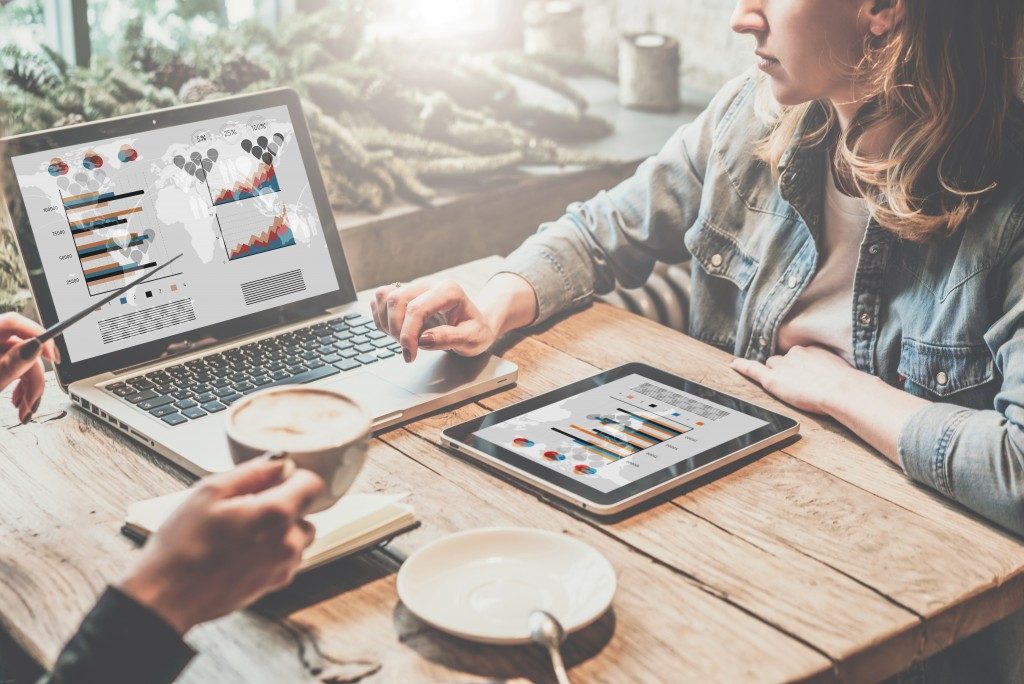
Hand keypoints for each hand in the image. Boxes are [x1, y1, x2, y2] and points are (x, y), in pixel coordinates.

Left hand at [0, 313, 59, 422]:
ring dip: (28, 388)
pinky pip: (12, 371)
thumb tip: (34, 346)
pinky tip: (17, 403)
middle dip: (32, 378)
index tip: (52, 356)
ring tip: (24, 411)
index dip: (38, 335)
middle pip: (21, 349)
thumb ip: (10, 365)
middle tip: (33, 401)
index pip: (14, 322)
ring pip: (20, 363)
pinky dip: (19, 388)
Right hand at [118, 454, 324, 634]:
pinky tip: (240, 551)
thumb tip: (278, 462)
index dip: (294, 476)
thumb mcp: (210, 492)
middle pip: (306, 511)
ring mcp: (283, 566)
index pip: (313, 484)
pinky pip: (286, 558)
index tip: (275, 479)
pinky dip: (272, 551)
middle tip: (247, 507)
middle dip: (283, 504)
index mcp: (276, 515)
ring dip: (279, 530)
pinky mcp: (274, 584)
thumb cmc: (182, 547)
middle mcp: (288, 543)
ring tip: (241, 532)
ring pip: (297, 536)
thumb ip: (252, 472)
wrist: (166, 598)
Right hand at [370, 278, 498, 362]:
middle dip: (396, 329)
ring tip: (403, 339)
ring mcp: (415, 287)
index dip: (408, 334)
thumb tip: (423, 339)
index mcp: (449, 291)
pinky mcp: (405, 294)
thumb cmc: (475, 331)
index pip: (417, 308)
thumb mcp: (472, 338)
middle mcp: (429, 284)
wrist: (475, 325)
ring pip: (384, 296)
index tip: (410, 354)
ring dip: (386, 322)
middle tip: (408, 349)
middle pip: (396, 299)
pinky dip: (381, 317)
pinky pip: (381, 299)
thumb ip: (449, 338)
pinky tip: (396, 331)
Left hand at [731, 345, 869, 414]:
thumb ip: (832, 371)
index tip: (805, 374)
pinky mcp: (773, 379)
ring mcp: (782, 366)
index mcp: (811, 350)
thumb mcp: (842, 371)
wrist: (841, 390)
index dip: (798, 367)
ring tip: (786, 387)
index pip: (797, 356)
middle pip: (781, 361)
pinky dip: (743, 367)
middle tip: (797, 385)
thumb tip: (837, 379)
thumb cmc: (847, 384)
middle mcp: (794, 353)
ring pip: (771, 367)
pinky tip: (734, 365)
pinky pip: (753, 369)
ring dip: (775, 375)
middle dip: (785, 371)